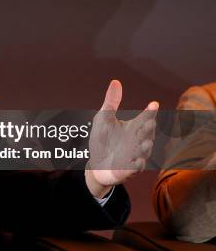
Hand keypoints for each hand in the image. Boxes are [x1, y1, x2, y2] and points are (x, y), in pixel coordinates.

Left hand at [85, 80, 158, 197]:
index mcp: (134, 127)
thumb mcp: (104, 119)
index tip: (154, 103)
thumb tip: (116, 81)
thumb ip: (111, 102)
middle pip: (148, 133)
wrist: (96, 164)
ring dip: (145, 146)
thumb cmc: (102, 139)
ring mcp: (135, 155)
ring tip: (144, 141)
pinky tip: (136, 161)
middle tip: (148, 121)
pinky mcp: (129, 169)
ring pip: (145, 150)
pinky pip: (137, 167)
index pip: (145, 117)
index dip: (150, 111)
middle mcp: (138, 140)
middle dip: (149, 128)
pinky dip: (137, 164)